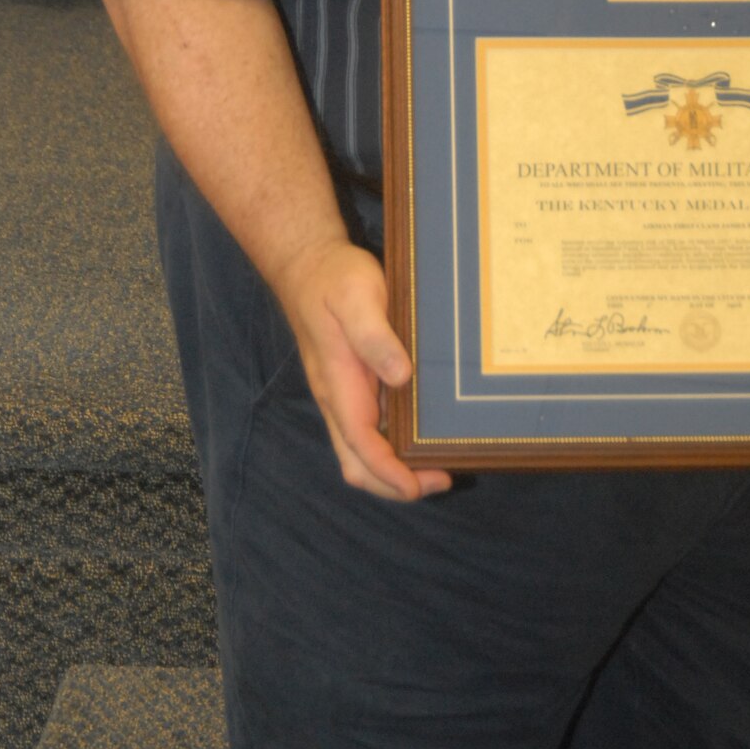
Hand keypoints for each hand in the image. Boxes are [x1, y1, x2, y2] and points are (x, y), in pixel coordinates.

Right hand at [274, 238, 452, 501]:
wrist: (308, 264)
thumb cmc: (334, 279)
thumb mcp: (356, 296)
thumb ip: (374, 336)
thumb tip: (400, 377)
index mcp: (337, 385)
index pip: (360, 445)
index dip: (389, 472)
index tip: (420, 484)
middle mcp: (338, 399)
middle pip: (358, 464)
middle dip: (395, 484)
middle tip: (442, 478)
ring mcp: (345, 395)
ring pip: (364, 451)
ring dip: (397, 467)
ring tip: (440, 462)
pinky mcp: (354, 385)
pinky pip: (372, 429)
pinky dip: (395, 443)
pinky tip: (424, 432)